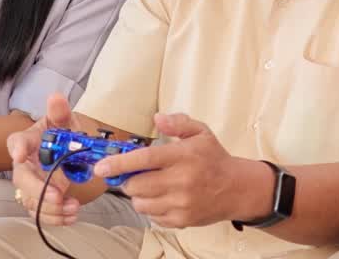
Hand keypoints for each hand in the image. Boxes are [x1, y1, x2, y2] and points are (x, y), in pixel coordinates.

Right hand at [9, 93, 82, 226]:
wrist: (68, 149)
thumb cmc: (62, 133)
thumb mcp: (65, 121)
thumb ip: (60, 112)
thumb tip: (56, 97)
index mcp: (29, 140)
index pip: (17, 141)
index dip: (17, 148)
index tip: (19, 154)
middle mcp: (25, 164)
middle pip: (22, 179)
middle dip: (37, 189)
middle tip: (57, 195)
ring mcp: (31, 183)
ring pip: (30, 200)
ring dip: (50, 209)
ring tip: (73, 207)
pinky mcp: (39, 199)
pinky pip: (41, 213)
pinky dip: (56, 218)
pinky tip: (72, 216)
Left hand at [95, 112, 266, 228]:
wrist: (236, 189)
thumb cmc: (214, 158)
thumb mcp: (201, 132)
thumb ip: (178, 122)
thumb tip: (157, 118)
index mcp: (183, 156)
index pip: (144, 159)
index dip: (119, 163)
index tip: (101, 167)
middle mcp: (181, 181)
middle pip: (136, 185)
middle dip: (128, 180)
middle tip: (134, 175)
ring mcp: (181, 203)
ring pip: (140, 204)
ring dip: (138, 195)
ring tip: (151, 186)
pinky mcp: (181, 220)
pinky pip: (152, 217)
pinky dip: (151, 208)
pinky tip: (163, 197)